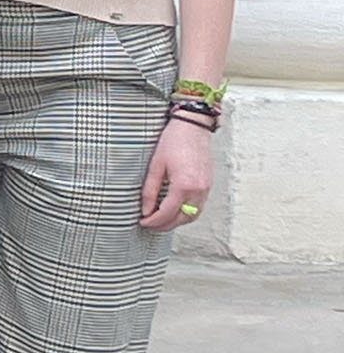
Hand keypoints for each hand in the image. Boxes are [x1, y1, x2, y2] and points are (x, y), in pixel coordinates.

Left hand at [140, 115, 214, 231]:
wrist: (193, 127)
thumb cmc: (174, 141)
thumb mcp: (156, 166)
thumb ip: (150, 190)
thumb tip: (145, 209)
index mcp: (184, 185)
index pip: (168, 213)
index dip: (154, 221)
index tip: (144, 222)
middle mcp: (198, 190)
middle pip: (183, 219)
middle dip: (166, 225)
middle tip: (151, 225)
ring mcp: (206, 188)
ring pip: (194, 216)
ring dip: (178, 221)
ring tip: (161, 220)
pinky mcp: (209, 185)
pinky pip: (199, 207)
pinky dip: (187, 213)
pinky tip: (175, 211)